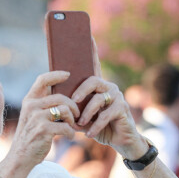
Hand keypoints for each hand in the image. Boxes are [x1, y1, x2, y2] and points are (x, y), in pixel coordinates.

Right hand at [6, 71, 79, 169]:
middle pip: (60, 97)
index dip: (56, 74)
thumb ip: (43, 106)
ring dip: (72, 119)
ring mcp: (36, 118)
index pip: (42, 80)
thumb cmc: (31, 138)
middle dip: (73, 106)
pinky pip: (66, 126)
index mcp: (28, 101)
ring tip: (72, 126)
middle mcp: (31, 106)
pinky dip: (71, 132)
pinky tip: (69, 136)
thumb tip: (65, 97)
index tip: (68, 74)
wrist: (20, 158)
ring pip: (64, 110)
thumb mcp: (32, 118)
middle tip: (77, 115)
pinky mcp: (43, 130)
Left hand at [70, 39, 146, 159]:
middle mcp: (109, 87)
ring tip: (80, 124)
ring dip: (86, 114)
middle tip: (72, 102)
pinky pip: (105, 115)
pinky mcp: (122, 109)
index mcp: (98, 86)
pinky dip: (95, 126)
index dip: (92, 50)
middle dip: (80, 92)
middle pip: (93, 80)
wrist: (119, 141)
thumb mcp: (83, 116)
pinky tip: (89, 133)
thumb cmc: (99, 126)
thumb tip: (56, 102)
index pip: (94, 65)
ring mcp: (117, 97)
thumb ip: (74, 107)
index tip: (88, 35)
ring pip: (98, 99)